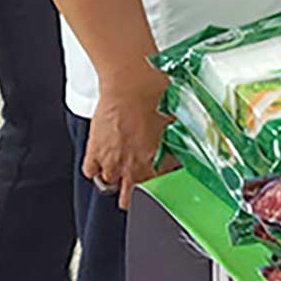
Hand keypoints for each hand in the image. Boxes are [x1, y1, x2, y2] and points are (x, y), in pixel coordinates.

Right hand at [83, 68, 169, 210]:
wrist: (133, 81)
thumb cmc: (158, 96)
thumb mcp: (177, 123)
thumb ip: (179, 144)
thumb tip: (189, 149)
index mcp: (155, 163)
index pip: (155, 194)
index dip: (157, 192)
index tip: (159, 188)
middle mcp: (131, 167)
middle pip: (128, 199)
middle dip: (133, 195)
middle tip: (137, 185)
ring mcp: (110, 161)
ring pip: (108, 185)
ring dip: (115, 178)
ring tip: (121, 166)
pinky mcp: (93, 150)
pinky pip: (90, 171)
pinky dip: (95, 168)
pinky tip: (104, 159)